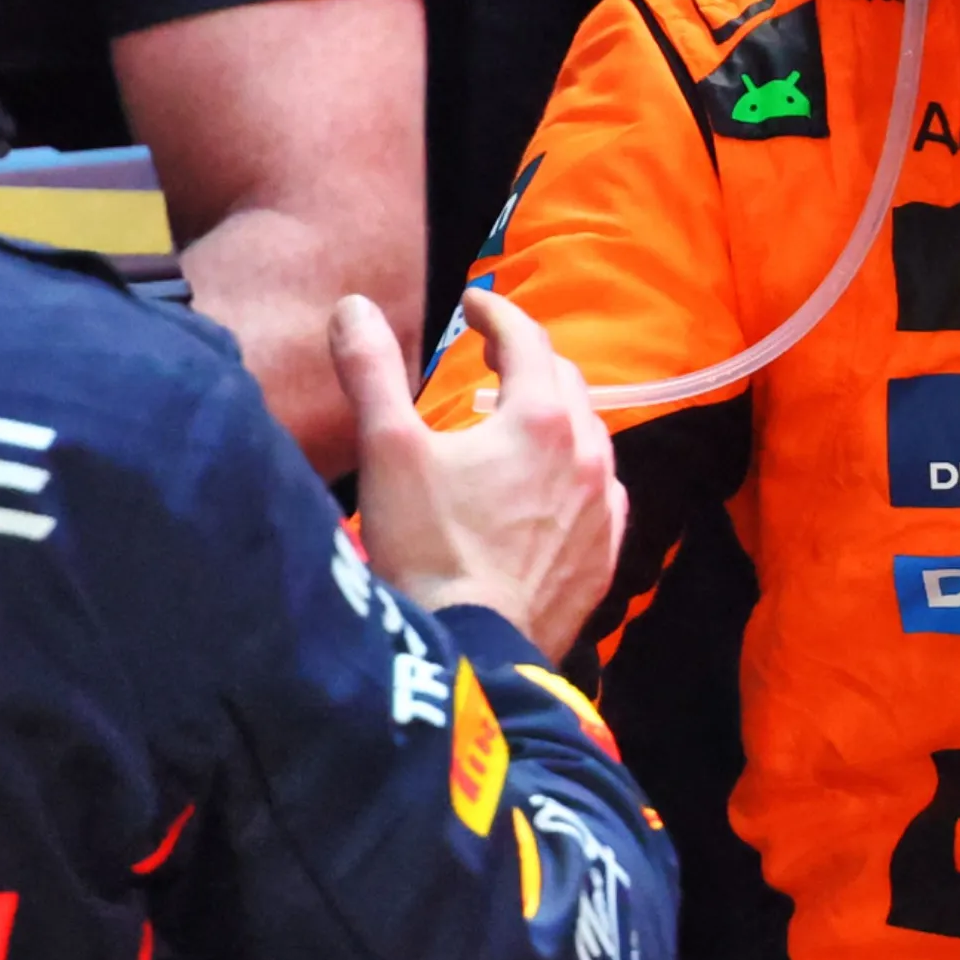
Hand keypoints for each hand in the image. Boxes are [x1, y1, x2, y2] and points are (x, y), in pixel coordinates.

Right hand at [334, 291, 624, 657]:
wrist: (472, 654)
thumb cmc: (428, 549)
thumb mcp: (388, 451)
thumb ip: (371, 371)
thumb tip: (354, 306)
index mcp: (540, 418)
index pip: (527, 340)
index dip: (497, 313)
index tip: (472, 304)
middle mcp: (588, 454)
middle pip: (565, 382)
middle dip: (528, 360)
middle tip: (491, 359)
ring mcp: (604, 509)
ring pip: (591, 436)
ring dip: (555, 415)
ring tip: (516, 420)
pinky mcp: (605, 556)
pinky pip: (602, 492)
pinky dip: (575, 471)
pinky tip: (552, 487)